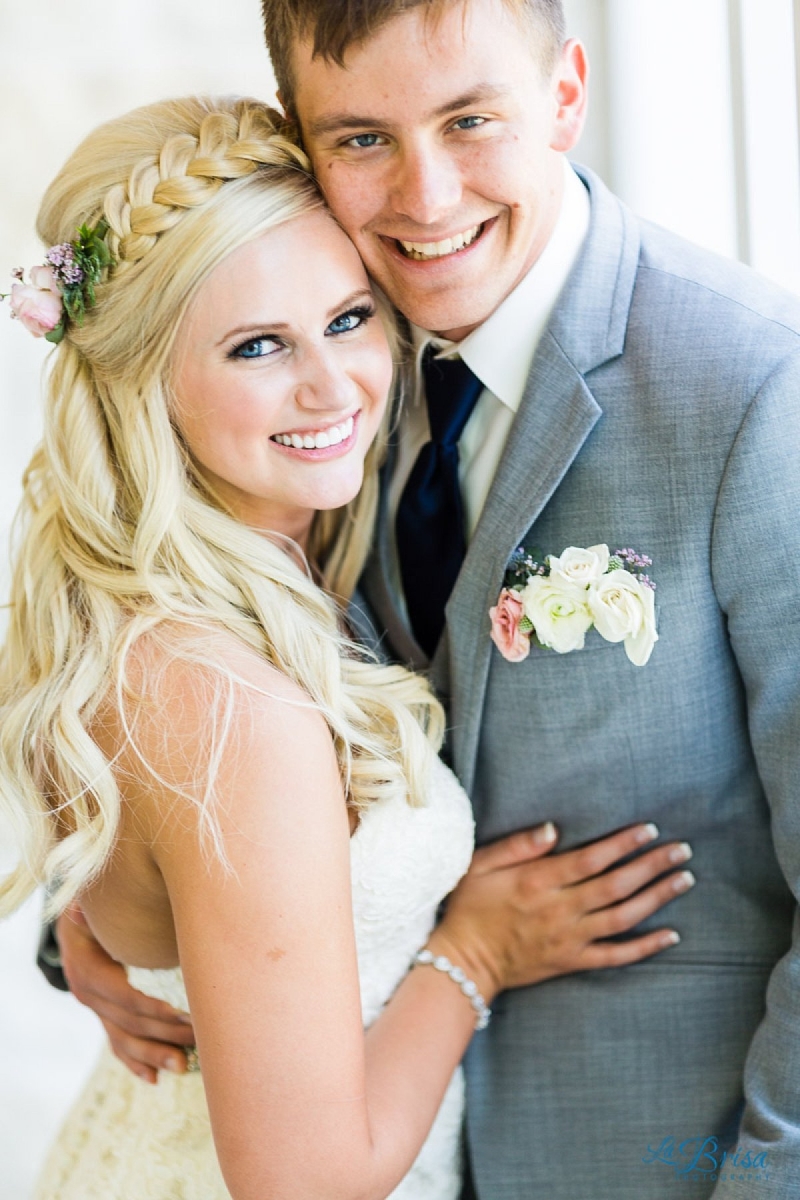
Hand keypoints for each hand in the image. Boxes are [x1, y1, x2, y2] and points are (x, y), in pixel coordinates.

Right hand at [57, 905, 196, 1084]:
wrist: (75, 920)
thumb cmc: (95, 905)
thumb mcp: (95, 900)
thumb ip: (106, 905)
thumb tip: (94, 904)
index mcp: (87, 968)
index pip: (123, 997)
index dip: (152, 1009)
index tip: (182, 1015)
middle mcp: (86, 994)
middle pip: (128, 1024)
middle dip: (163, 1036)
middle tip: (198, 1043)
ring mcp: (94, 1008)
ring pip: (123, 1040)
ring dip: (153, 1056)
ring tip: (183, 1066)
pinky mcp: (103, 1014)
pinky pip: (116, 1043)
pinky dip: (134, 1062)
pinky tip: (154, 1078)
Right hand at [430, 823, 692, 998]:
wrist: (463, 962)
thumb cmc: (469, 908)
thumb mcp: (480, 866)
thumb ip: (517, 845)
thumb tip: (553, 828)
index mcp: (538, 882)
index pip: (591, 859)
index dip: (623, 844)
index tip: (650, 829)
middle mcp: (560, 910)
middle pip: (616, 885)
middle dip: (652, 865)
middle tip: (682, 850)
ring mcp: (570, 939)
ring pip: (623, 917)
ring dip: (657, 898)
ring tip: (685, 880)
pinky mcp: (572, 962)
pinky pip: (616, 956)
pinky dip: (646, 947)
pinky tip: (671, 935)